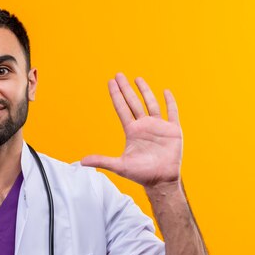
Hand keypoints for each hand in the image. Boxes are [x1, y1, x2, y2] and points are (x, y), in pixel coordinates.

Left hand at [81, 73, 182, 188]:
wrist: (161, 180)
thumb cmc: (141, 174)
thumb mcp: (119, 166)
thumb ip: (102, 161)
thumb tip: (81, 162)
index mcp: (132, 131)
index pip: (122, 109)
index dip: (116, 95)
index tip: (111, 82)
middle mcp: (144, 126)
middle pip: (133, 102)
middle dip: (126, 88)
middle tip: (119, 74)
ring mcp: (158, 127)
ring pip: (151, 104)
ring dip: (145, 91)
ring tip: (138, 79)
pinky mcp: (173, 130)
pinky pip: (172, 112)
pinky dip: (170, 102)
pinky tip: (166, 91)